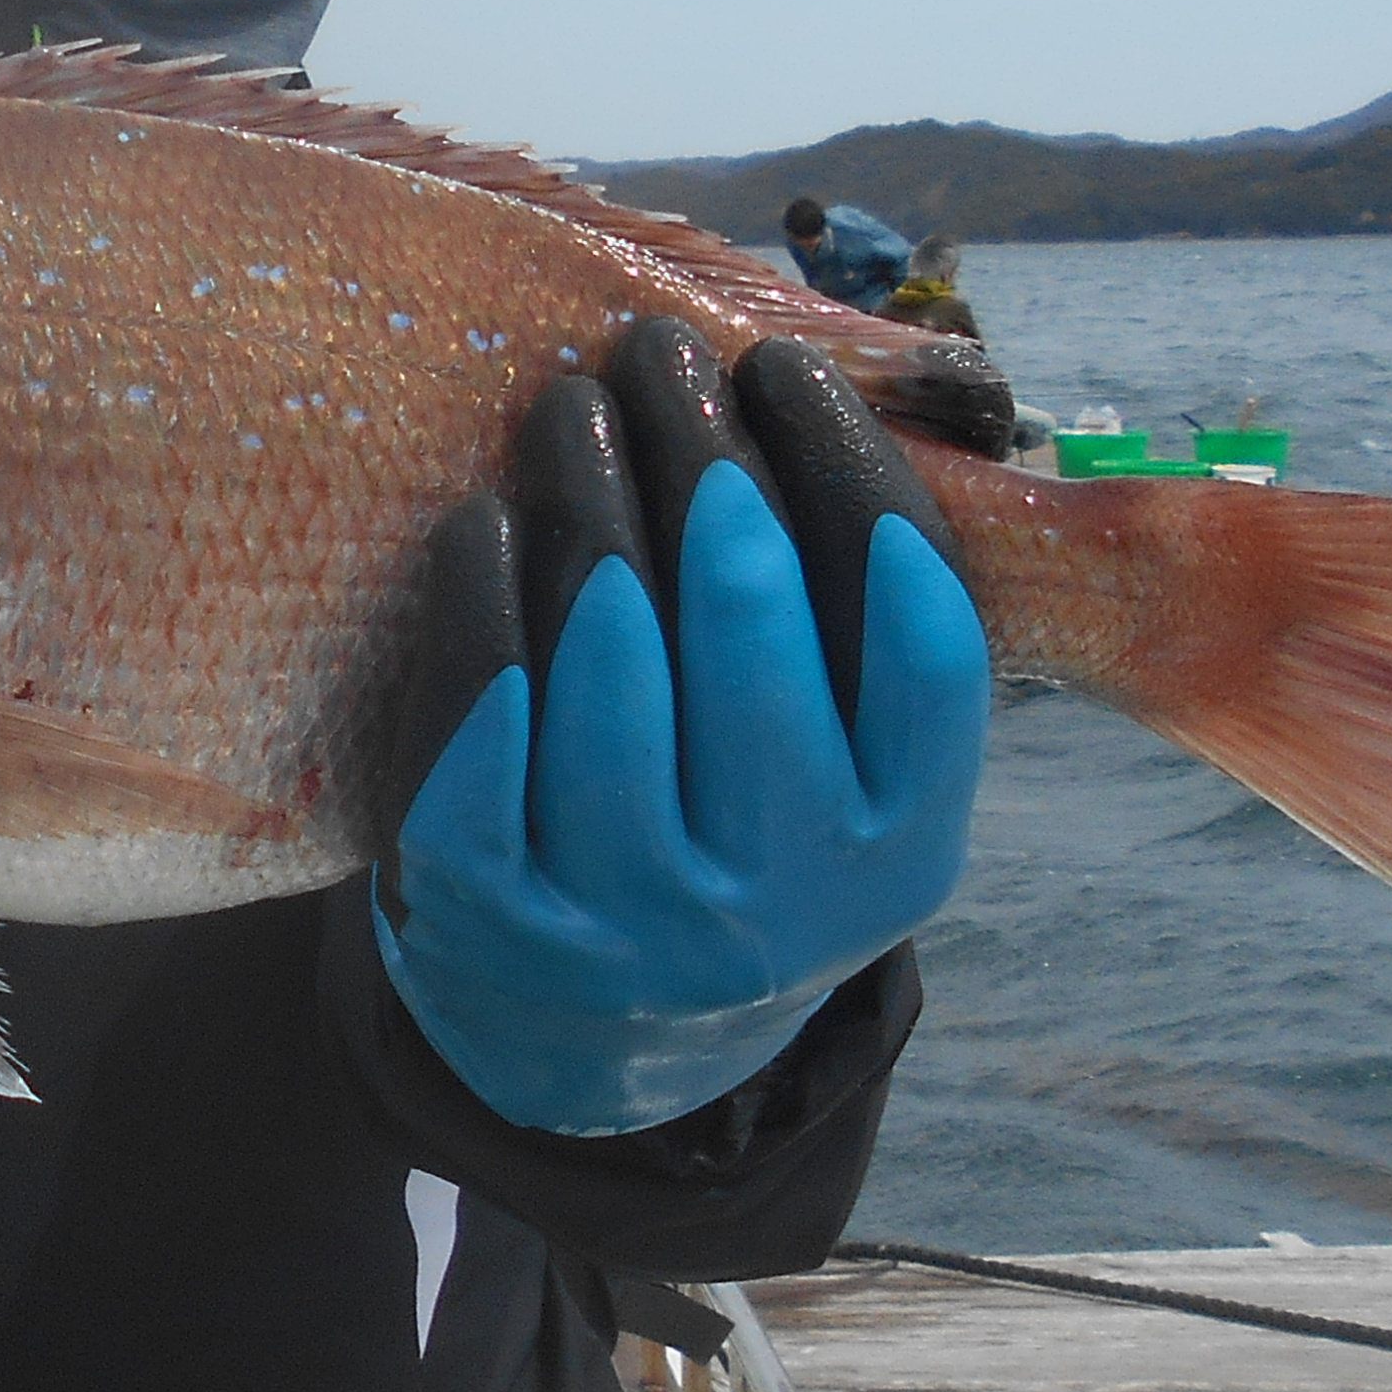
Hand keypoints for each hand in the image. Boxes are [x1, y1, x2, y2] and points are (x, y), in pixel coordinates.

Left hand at [372, 321, 989, 1134]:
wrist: (591, 1042)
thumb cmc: (730, 845)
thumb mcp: (841, 783)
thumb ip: (862, 637)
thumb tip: (842, 386)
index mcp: (905, 847)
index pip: (909, 615)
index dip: (845, 463)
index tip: (781, 364)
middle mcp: (785, 897)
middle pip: (746, 609)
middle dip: (696, 446)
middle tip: (653, 349)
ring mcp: (633, 915)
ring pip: (609, 647)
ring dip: (585, 494)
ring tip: (568, 405)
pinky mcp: (492, 911)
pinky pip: (481, 709)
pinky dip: (482, 593)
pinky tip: (487, 517)